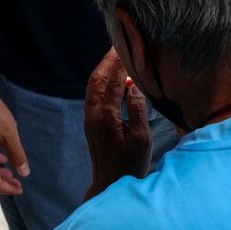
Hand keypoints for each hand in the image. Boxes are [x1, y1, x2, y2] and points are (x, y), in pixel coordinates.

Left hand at [83, 50, 150, 200]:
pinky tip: (114, 78)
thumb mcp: (140, 137)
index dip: (118, 63)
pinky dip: (103, 81)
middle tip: (119, 45)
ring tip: (116, 56)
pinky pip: (94, 94)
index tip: (126, 47)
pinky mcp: (91, 121)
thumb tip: (132, 84)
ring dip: (103, 69)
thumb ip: (137, 108)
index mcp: (105, 116)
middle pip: (97, 78)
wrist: (111, 184)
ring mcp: (90, 117)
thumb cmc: (130, 164)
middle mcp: (93, 114)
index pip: (111, 81)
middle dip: (107, 61)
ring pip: (93, 85)